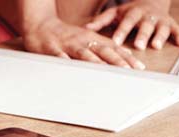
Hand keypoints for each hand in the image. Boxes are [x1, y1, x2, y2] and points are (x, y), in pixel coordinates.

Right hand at [25, 18, 145, 68]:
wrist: (39, 23)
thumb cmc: (64, 35)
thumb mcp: (86, 38)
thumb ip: (104, 47)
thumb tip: (125, 55)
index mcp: (92, 38)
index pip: (113, 48)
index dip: (126, 58)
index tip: (139, 68)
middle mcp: (82, 41)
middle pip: (102, 51)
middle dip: (115, 60)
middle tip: (128, 71)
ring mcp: (67, 44)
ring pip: (83, 53)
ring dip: (95, 62)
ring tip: (105, 71)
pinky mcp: (51, 48)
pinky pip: (58, 55)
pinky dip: (64, 60)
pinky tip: (69, 66)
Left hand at [85, 0, 178, 49]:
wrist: (150, 2)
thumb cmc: (129, 13)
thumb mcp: (115, 13)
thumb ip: (101, 20)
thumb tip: (85, 28)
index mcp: (133, 13)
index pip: (127, 22)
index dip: (122, 31)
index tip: (116, 42)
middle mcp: (148, 15)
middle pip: (145, 25)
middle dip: (142, 35)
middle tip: (138, 46)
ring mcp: (160, 19)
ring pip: (161, 27)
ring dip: (159, 36)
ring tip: (156, 46)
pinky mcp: (171, 23)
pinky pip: (176, 29)